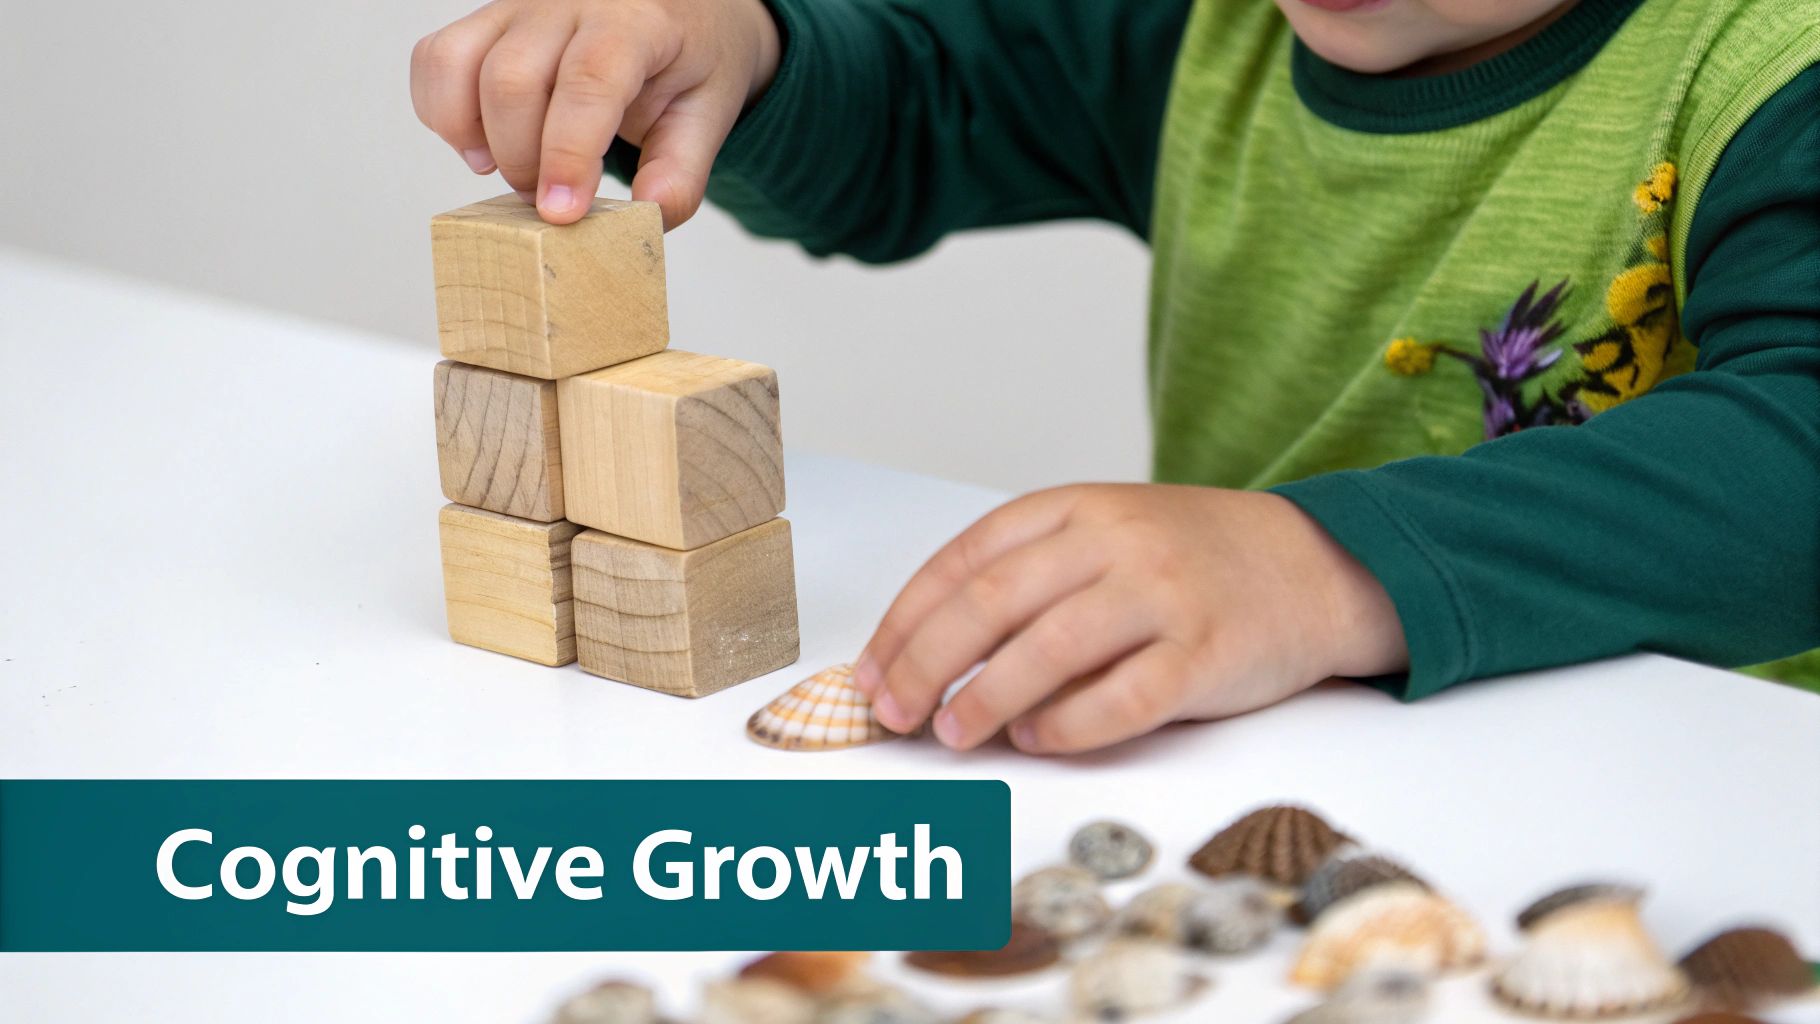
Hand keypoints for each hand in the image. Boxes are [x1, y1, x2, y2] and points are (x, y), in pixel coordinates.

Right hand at [410, 0, 782, 227]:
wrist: (674, 5)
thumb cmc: (688, 57)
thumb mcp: (709, 111)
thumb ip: (682, 169)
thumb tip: (649, 217)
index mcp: (633, 22)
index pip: (588, 80)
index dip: (567, 153)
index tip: (560, 212)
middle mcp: (566, 3)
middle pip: (511, 80)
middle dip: (522, 160)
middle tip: (549, 199)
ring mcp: (517, 7)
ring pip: (457, 65)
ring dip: (473, 137)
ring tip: (512, 169)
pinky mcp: (485, 20)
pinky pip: (436, 60)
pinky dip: (444, 114)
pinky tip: (486, 142)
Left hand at [854, 485, 1408, 753]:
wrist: (1315, 565)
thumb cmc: (1192, 562)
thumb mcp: (1105, 539)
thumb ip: (1029, 580)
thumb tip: (929, 659)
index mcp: (1075, 509)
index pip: (964, 560)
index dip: (906, 620)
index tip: (871, 671)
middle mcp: (1114, 541)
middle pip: (991, 601)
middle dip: (926, 662)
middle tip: (892, 712)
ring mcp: (1163, 593)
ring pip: (1049, 648)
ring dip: (986, 697)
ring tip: (952, 732)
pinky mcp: (1206, 651)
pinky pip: (1124, 697)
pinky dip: (1068, 724)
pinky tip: (1036, 737)